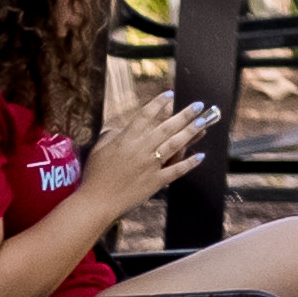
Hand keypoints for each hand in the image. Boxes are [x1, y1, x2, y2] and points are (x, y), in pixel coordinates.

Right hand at [89, 87, 209, 212]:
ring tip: (203, 122)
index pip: (146, 115)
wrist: (96, 201)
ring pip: (175, 145)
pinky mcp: (155, 181)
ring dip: (191, 132)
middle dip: (184, 115)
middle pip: (167, 127)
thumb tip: (119, 127)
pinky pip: (176, 171)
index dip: (158, 103)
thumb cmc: (94, 175)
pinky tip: (201, 156)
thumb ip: (111, 135)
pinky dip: (190, 163)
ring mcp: (150, 165)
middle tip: (198, 105)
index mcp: (126, 139)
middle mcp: (141, 149)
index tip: (170, 94)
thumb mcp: (99, 149)